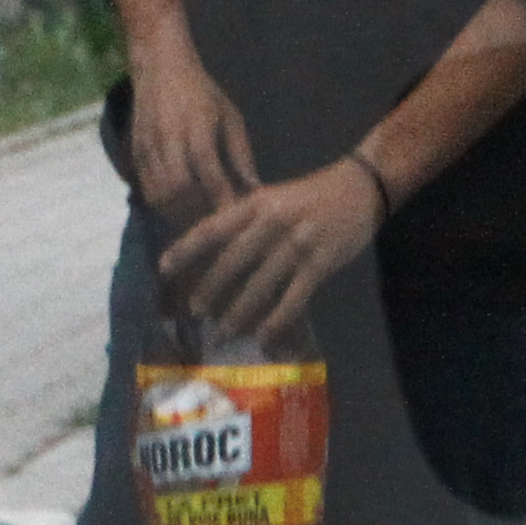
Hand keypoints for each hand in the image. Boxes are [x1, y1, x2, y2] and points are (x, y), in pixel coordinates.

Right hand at [124, 46, 259, 225]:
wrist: (159, 67)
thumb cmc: (202, 93)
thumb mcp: (230, 117)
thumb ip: (240, 155)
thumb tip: (255, 190)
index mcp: (198, 128)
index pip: (210, 175)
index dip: (222, 201)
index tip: (237, 218)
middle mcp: (170, 139)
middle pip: (180, 191)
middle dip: (198, 212)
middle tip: (217, 225)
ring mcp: (149, 147)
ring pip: (160, 195)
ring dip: (179, 214)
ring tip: (198, 222)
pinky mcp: (135, 153)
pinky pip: (147, 190)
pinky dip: (164, 206)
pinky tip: (179, 210)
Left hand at [158, 159, 382, 340]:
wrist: (361, 188)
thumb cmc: (312, 194)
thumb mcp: (273, 197)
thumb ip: (246, 220)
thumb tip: (213, 247)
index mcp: (256, 204)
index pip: (212, 228)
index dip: (185, 249)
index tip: (163, 268)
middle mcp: (272, 225)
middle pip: (231, 262)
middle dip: (209, 289)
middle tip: (192, 311)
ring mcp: (296, 246)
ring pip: (259, 286)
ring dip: (238, 312)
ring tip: (222, 331)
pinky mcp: (319, 266)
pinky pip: (292, 300)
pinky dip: (276, 321)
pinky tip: (263, 337)